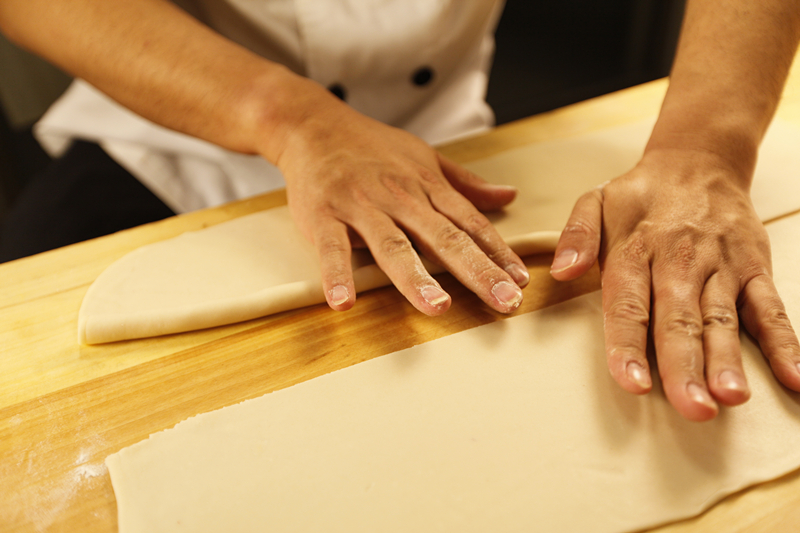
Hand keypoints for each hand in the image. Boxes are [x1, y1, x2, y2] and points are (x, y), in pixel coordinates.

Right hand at [273, 86, 528, 314]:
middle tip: (503, 301)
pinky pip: (332, 248)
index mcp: (426, 186)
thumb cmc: (372, 147)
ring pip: (392, 244)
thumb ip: (464, 183)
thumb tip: (508, 196)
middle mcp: (399, 197)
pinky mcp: (324, 215)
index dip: (497, 252)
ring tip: (438, 307)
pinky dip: (337, 274)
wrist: (313, 125)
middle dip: (476, 271)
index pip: (469, 223)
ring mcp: (360, 206)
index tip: (520, 281)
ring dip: (415, 277)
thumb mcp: (424, 157)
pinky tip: (344, 302)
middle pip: (443, 237)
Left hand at [550, 148, 799, 420]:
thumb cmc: (640, 195)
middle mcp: (679, 260)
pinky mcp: (754, 268)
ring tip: (731, 397)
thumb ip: (576, 236)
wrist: (699, 160)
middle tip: (691, 408)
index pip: (629, 303)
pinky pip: (771, 308)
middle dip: (684, 366)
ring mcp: (721, 266)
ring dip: (729, 359)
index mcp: (635, 249)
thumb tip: (562, 272)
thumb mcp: (594, 201)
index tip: (633, 382)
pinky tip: (794, 379)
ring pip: (724, 318)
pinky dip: (786, 343)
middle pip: (680, 319)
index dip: (629, 344)